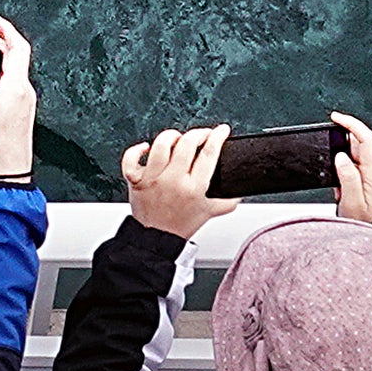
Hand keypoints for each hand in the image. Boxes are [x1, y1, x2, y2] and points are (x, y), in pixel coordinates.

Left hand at [121, 124, 225, 240]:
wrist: (156, 239)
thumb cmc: (180, 225)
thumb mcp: (209, 212)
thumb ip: (227, 201)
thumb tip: (240, 192)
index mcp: (194, 188)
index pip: (209, 154)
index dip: (218, 137)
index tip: (221, 131)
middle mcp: (174, 180)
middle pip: (187, 143)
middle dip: (198, 134)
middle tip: (202, 135)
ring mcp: (153, 179)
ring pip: (161, 145)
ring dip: (171, 136)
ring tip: (177, 138)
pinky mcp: (136, 180)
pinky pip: (131, 159)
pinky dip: (137, 149)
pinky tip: (146, 147)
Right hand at [328, 113, 371, 229]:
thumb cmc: (364, 223)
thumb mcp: (352, 202)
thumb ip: (347, 177)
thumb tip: (341, 156)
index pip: (366, 139)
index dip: (351, 124)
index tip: (336, 118)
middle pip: (360, 143)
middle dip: (342, 141)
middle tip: (327, 144)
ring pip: (356, 154)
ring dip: (341, 157)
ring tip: (332, 173)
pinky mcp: (368, 180)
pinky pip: (354, 165)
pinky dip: (343, 168)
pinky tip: (338, 183)